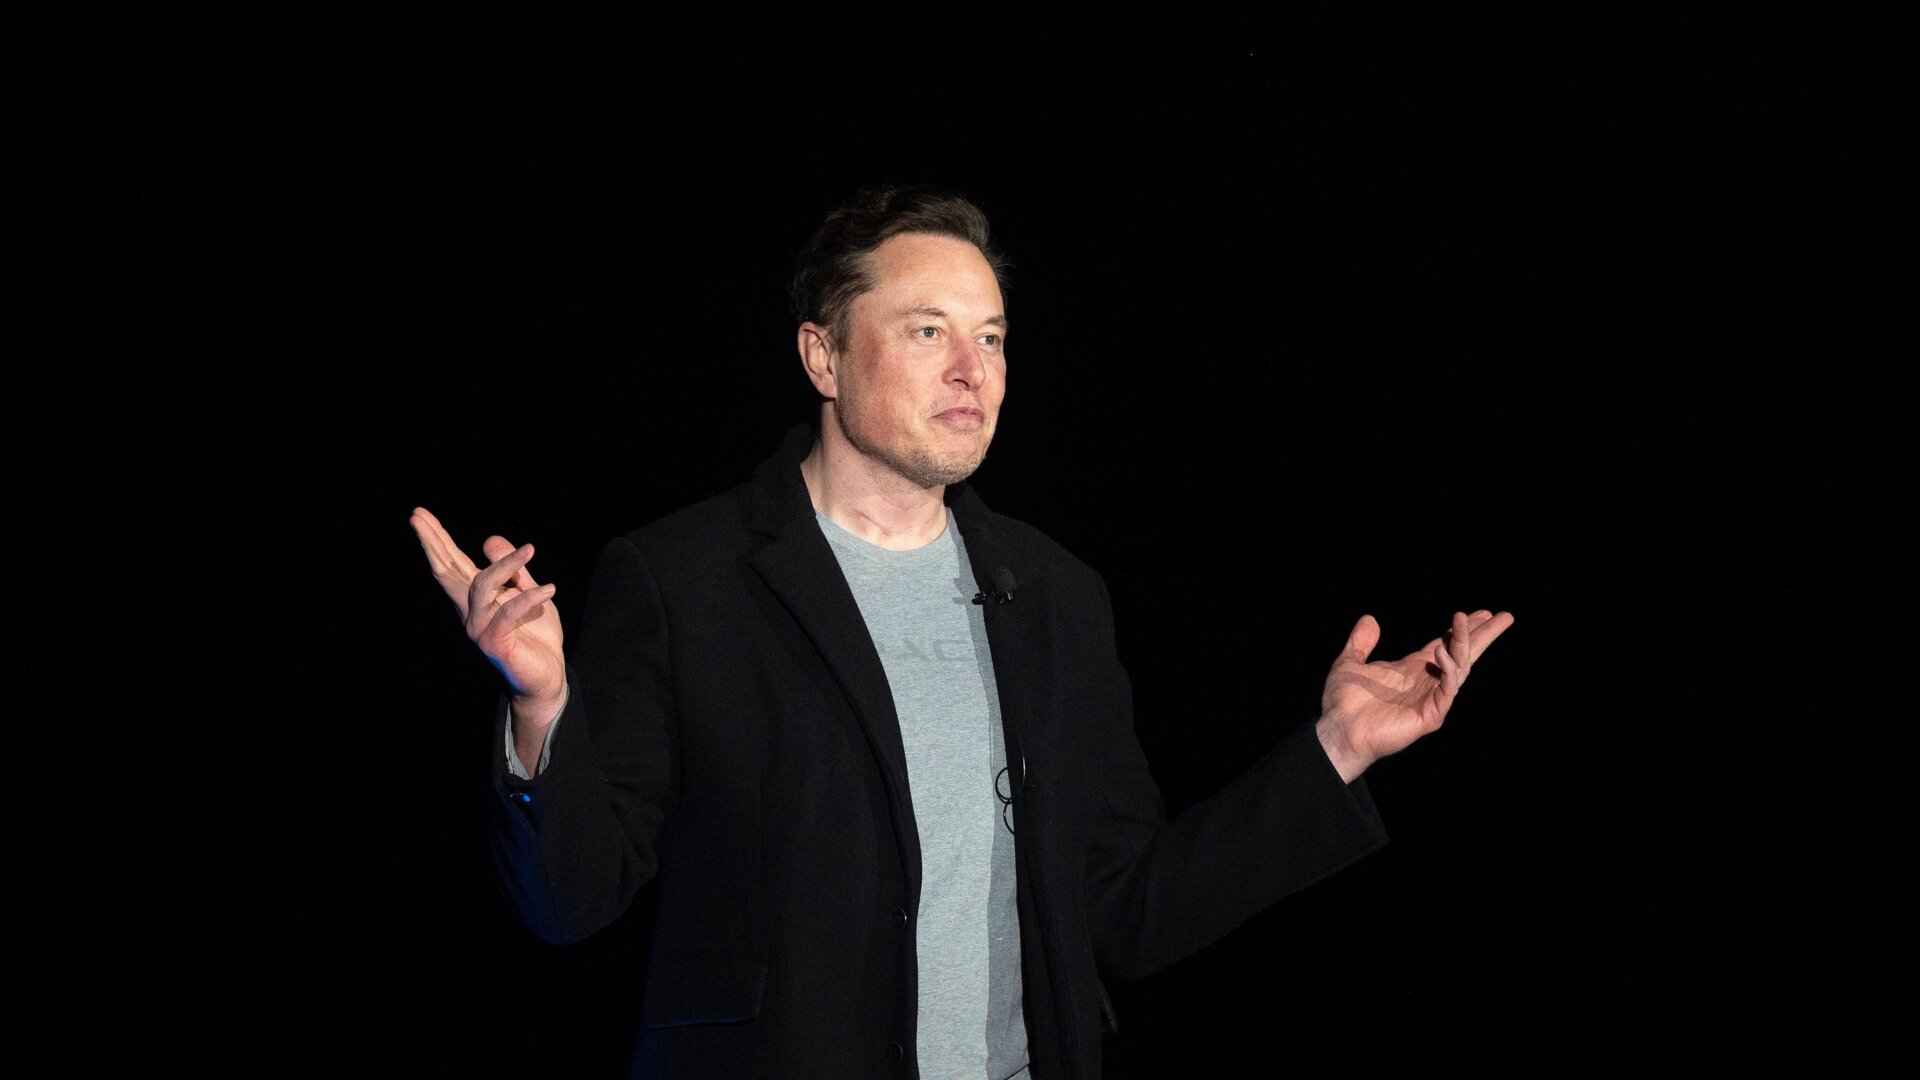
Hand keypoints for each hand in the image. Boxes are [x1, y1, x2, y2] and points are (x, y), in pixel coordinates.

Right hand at [409, 506, 566, 726]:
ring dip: (506, 564)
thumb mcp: (526, 592)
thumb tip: (489, 540)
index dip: (437, 540)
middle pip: (446, 572)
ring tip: (530, 550)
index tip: (418, 515)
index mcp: (476, 598)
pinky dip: (528, 598)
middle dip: (432, 543)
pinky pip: (508, 612)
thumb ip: (512, 570)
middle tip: (415, 516)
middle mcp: (471, 612)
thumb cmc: (535, 635)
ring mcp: (479, 628)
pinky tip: (549, 589)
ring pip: (482, 585)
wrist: (547, 676)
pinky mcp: (494, 643)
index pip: (452, 564)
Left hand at [1315, 609, 1513, 781]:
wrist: (1337, 731)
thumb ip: (1360, 643)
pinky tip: (1443, 651)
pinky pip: (1447, 689)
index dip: (1462, 630)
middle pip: (1462, 654)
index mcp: (1413, 669)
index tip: (1482, 613)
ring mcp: (1431, 699)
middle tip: (1503, 616)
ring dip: (1464, 643)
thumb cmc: (1343, 704)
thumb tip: (1369, 619)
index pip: (1446, 645)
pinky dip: (1448, 670)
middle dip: (1483, 635)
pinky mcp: (1430, 715)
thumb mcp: (1350, 664)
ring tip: (1464, 619)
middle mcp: (1426, 682)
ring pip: (1458, 668)